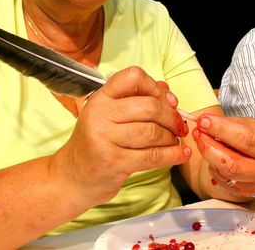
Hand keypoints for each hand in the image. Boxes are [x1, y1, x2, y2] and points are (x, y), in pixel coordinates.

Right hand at [51, 66, 191, 204]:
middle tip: (179, 126)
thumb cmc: (97, 143)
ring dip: (171, 137)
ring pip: (152, 132)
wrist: (72, 177)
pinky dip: (172, 155)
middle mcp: (100, 114)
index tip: (170, 101)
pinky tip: (182, 153)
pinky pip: (152, 156)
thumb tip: (166, 88)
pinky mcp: (113, 162)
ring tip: (175, 141)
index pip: (132, 77)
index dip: (156, 87)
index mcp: (101, 98)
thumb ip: (136, 100)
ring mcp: (104, 138)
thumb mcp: (110, 116)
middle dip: (171, 117)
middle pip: (149, 107)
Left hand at [191, 115, 254, 197]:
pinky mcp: (246, 194)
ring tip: (201, 140)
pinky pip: (222, 181)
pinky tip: (213, 155)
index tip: (204, 121)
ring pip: (226, 174)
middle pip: (233, 163)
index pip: (246, 140)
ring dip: (208, 155)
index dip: (222, 130)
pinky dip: (213, 166)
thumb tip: (205, 121)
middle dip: (210, 146)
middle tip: (198, 132)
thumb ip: (232, 124)